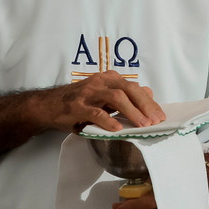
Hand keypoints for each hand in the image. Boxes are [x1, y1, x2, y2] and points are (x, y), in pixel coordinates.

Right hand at [42, 70, 164, 132]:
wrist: (48, 105)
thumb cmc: (79, 101)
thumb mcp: (104, 95)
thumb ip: (125, 95)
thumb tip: (149, 93)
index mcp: (109, 79)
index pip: (135, 87)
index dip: (149, 102)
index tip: (160, 115)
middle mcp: (101, 82)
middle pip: (129, 89)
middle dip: (145, 105)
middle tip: (155, 120)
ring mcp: (89, 93)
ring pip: (116, 98)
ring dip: (131, 111)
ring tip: (142, 125)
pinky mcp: (77, 107)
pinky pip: (96, 112)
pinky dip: (108, 120)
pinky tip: (117, 129)